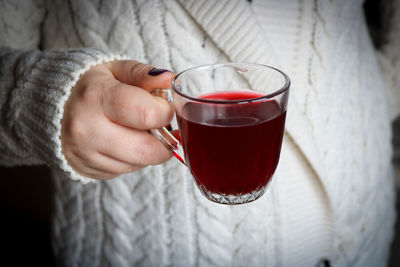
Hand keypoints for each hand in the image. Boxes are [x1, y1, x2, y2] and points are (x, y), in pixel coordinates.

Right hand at [61, 60, 173, 179]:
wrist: (49, 107)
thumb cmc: (89, 85)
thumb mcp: (115, 70)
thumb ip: (143, 74)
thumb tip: (168, 79)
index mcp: (95, 97)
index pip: (145, 114)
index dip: (165, 112)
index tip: (164, 107)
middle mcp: (87, 130)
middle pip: (147, 149)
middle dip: (165, 139)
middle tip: (160, 124)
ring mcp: (85, 155)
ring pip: (139, 163)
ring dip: (149, 149)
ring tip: (138, 129)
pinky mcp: (88, 170)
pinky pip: (126, 171)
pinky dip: (133, 158)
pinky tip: (124, 141)